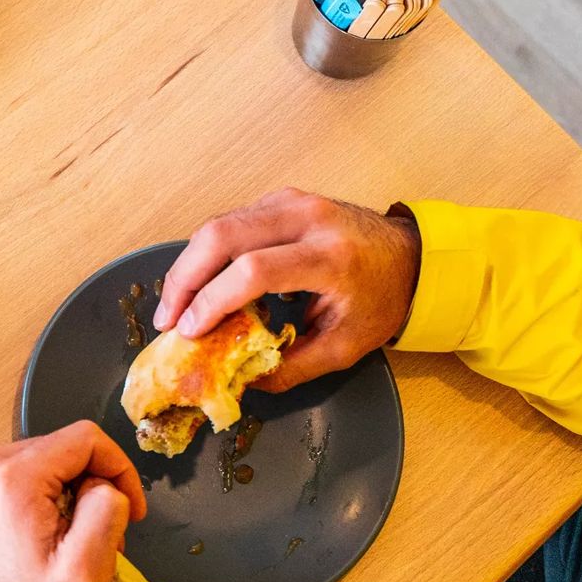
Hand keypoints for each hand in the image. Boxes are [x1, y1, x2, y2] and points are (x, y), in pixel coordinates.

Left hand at [0, 421, 147, 581]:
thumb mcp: (85, 571)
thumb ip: (105, 512)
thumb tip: (105, 482)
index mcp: (13, 477)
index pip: (86, 438)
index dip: (120, 468)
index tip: (132, 508)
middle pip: (68, 447)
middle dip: (97, 484)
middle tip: (104, 534)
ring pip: (54, 458)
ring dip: (78, 492)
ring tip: (79, 539)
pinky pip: (35, 471)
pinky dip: (56, 495)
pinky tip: (57, 532)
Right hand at [154, 188, 421, 389]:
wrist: (414, 255)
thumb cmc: (382, 300)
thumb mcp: (346, 347)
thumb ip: (292, 367)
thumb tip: (240, 383)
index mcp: (330, 257)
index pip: (253, 270)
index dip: (212, 301)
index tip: (189, 332)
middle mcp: (308, 219)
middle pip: (222, 236)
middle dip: (184, 279)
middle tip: (167, 317)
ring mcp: (292, 202)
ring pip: (218, 224)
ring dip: (188, 265)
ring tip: (175, 304)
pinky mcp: (280, 198)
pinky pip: (229, 220)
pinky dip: (206, 252)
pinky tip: (200, 282)